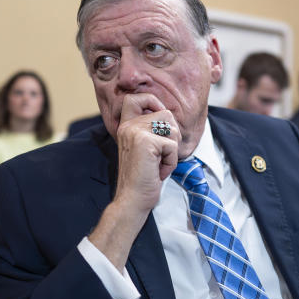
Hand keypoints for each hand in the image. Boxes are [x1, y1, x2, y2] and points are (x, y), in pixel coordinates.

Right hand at [89, 94, 179, 268]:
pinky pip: (173, 146)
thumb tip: (170, 115)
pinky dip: (171, 162)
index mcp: (126, 126)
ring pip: (172, 129)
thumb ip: (151, 131)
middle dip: (172, 136)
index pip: (135, 97)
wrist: (132, 200)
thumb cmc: (143, 178)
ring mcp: (136, 132)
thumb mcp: (146, 149)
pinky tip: (158, 171)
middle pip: (166, 113)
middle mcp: (128, 126)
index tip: (158, 120)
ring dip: (172, 151)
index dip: (151, 101)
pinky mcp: (146, 142)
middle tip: (161, 155)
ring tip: (158, 164)